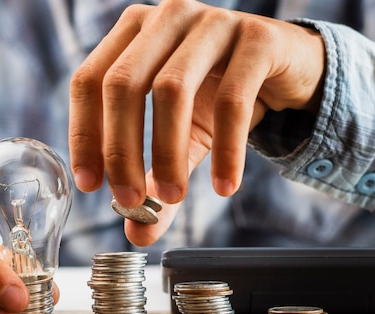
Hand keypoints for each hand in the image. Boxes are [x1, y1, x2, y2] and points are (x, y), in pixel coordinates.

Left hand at [69, 0, 324, 245]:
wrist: (290, 70)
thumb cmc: (223, 95)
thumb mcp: (184, 139)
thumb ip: (158, 179)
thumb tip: (137, 231)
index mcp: (135, 32)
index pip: (89, 81)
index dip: (84, 135)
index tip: (90, 186)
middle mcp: (167, 17)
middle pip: (123, 84)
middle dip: (122, 151)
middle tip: (130, 201)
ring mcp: (212, 22)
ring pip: (172, 89)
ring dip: (167, 153)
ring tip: (173, 197)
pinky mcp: (257, 38)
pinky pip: (234, 99)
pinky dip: (226, 150)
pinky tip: (224, 186)